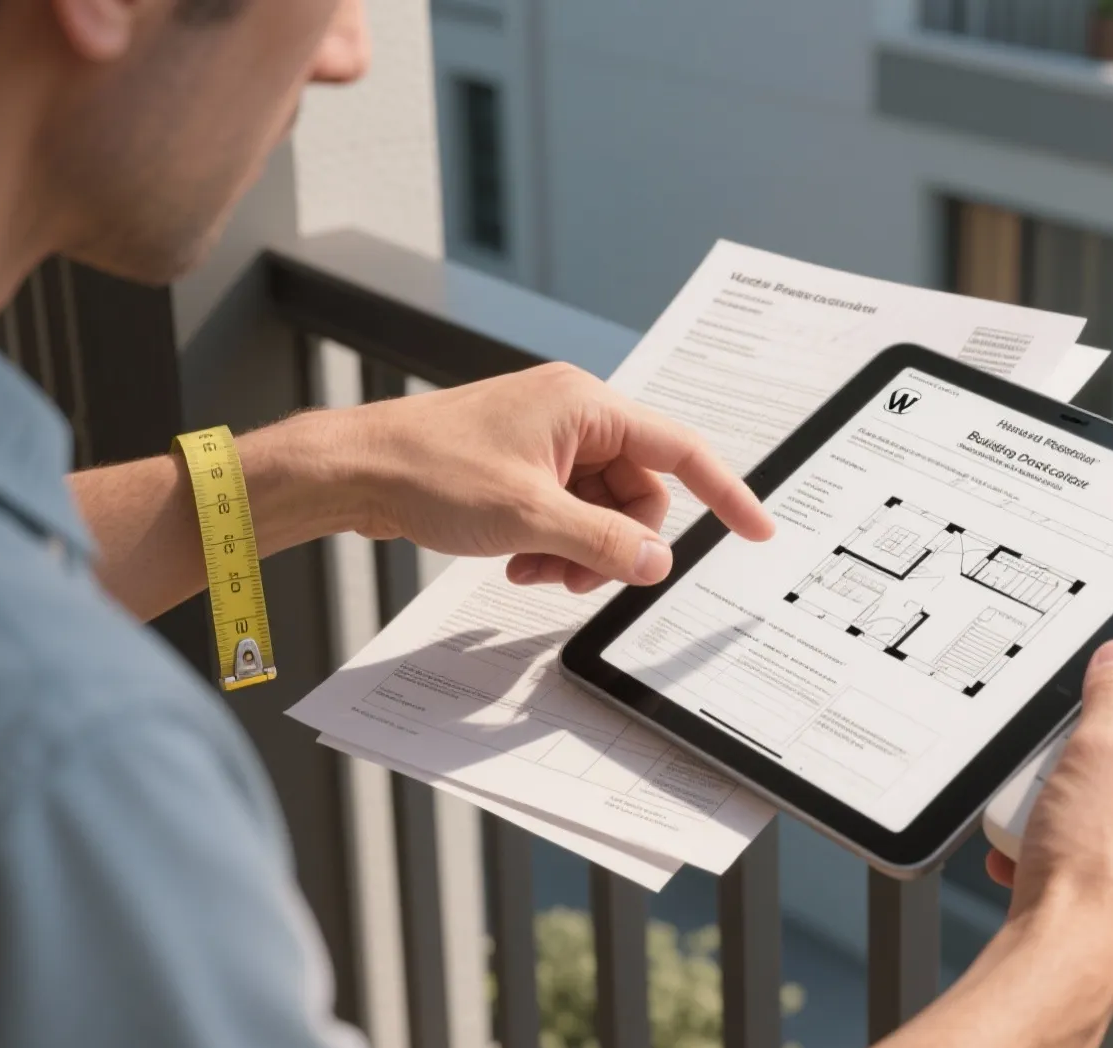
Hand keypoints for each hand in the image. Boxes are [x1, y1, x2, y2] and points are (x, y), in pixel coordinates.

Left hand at [339, 363, 773, 589]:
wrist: (354, 470)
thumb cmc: (430, 471)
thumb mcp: (530, 518)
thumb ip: (604, 544)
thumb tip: (657, 562)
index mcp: (587, 405)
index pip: (680, 450)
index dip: (726, 493)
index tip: (758, 530)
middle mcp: (574, 415)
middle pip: (639, 492)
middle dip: (615, 543)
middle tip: (576, 578)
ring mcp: (547, 440)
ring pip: (601, 510)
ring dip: (579, 552)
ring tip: (535, 573)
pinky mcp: (523, 465)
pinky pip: (567, 512)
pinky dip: (553, 544)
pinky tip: (518, 562)